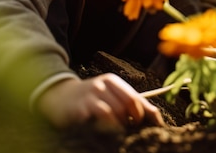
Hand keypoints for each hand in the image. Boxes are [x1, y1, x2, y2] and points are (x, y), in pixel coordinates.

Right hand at [36, 73, 164, 130]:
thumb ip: (133, 105)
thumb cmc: (90, 100)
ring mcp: (91, 95)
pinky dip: (104, 128)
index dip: (145, 117)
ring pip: (114, 114)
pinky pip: (98, 120)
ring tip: (114, 132)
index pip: (136, 100)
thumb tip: (158, 119)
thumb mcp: (111, 97)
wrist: (58, 97)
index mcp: (113, 82)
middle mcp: (103, 85)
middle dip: (131, 123)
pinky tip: (101, 131)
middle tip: (127, 131)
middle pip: (127, 107)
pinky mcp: (80, 107)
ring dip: (117, 127)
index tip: (149, 129)